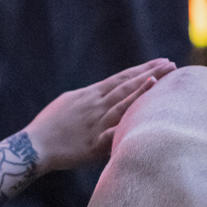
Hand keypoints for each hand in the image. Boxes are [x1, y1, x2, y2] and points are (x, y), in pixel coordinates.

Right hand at [24, 59, 175, 170]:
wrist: (34, 145)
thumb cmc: (50, 125)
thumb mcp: (70, 102)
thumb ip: (90, 97)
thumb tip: (104, 92)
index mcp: (91, 94)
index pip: (122, 78)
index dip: (143, 69)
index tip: (161, 61)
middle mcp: (96, 105)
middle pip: (126, 86)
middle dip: (150, 75)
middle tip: (171, 64)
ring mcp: (95, 123)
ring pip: (121, 103)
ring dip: (141, 92)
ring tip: (160, 80)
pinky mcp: (93, 143)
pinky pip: (112, 133)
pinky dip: (126, 123)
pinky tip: (140, 118)